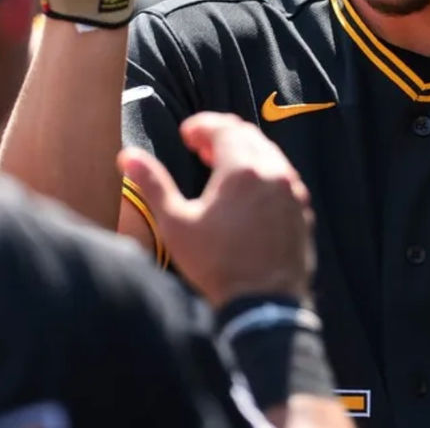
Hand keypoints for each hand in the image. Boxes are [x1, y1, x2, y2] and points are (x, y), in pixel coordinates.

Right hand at [119, 113, 313, 307]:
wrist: (264, 303)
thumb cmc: (216, 264)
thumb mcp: (176, 223)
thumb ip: (153, 184)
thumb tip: (127, 155)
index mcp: (242, 169)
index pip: (223, 128)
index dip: (201, 125)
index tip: (185, 134)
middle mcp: (274, 171)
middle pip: (248, 135)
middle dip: (222, 135)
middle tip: (199, 148)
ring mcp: (292, 190)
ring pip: (269, 154)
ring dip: (244, 152)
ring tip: (220, 168)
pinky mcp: (302, 209)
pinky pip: (283, 176)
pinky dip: (263, 172)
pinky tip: (247, 192)